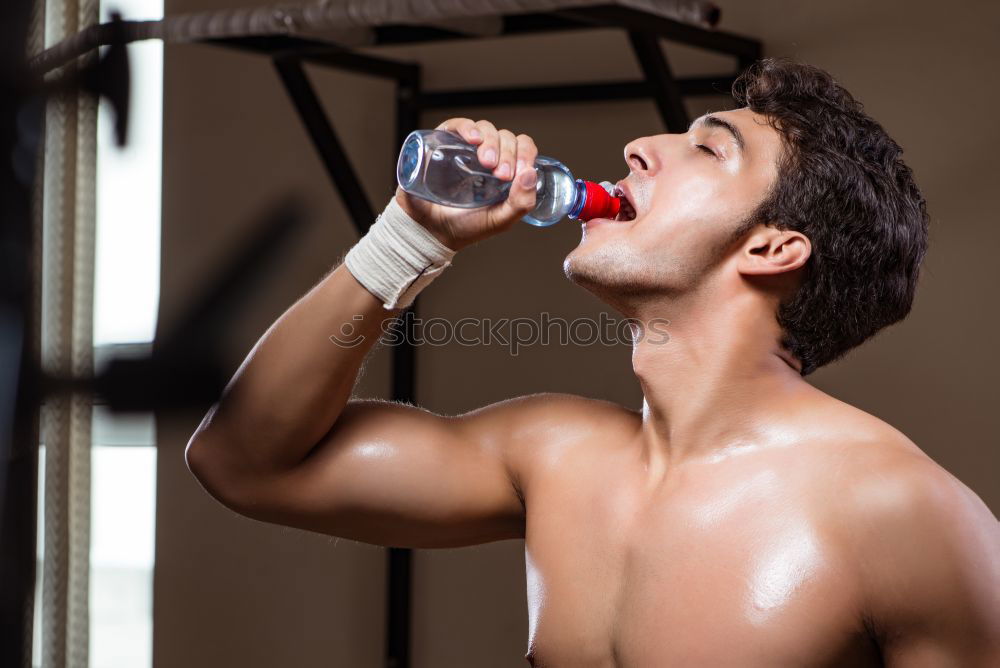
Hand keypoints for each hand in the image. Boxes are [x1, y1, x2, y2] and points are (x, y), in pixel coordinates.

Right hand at [395, 118, 538, 250]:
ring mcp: (465, 149)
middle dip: (508, 153)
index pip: (522, 148)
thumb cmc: (466, 227)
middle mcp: (487, 156)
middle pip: (506, 137)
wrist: (431, 231)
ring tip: (487, 162)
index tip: (519, 171)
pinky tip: (474, 139)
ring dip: (491, 141)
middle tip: (501, 174)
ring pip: (486, 128)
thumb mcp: (501, 220)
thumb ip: (522, 203)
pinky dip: (468, 128)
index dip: (525, 153)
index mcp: (505, 171)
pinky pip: (458, 125)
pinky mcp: (444, 144)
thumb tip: (531, 173)